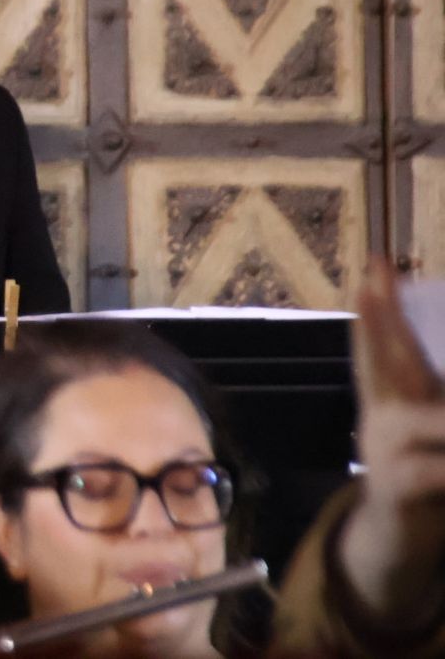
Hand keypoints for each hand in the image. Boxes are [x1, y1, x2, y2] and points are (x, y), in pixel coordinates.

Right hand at [338, 259, 444, 620]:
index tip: (376, 266)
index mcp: (392, 401)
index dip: (378, 308)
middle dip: (379, 320)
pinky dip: (444, 464)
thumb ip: (426, 396)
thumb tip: (431, 362)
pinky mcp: (396, 487)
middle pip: (382, 362)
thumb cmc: (424, 478)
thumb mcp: (427, 431)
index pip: (383, 346)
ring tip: (442, 416)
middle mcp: (380, 417)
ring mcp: (383, 451)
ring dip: (440, 416)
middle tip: (372, 278)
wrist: (393, 544)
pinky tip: (443, 467)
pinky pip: (433, 470)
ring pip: (422, 418)